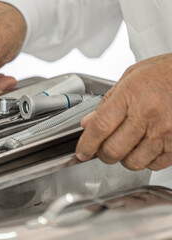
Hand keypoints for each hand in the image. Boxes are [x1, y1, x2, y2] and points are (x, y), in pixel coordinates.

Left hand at [76, 53, 171, 170]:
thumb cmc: (164, 72)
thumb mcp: (129, 78)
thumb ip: (106, 103)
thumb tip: (87, 124)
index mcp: (131, 96)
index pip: (100, 127)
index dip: (86, 144)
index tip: (81, 152)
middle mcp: (148, 114)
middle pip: (114, 150)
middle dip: (103, 154)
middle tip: (103, 149)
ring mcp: (165, 131)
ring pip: (133, 162)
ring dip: (124, 158)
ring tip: (127, 146)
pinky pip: (154, 165)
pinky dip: (145, 161)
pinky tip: (145, 147)